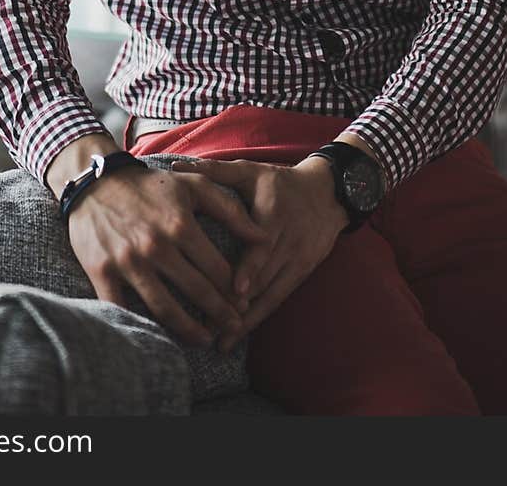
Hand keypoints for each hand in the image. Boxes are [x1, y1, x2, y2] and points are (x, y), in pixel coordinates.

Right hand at [65, 163, 268, 349]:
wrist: (96, 183)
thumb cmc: (150, 185)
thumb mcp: (194, 186)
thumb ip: (231, 211)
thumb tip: (264, 237)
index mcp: (180, 225)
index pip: (217, 269)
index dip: (235, 291)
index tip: (245, 304)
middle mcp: (156, 247)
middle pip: (196, 292)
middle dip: (220, 315)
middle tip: (234, 329)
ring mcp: (128, 262)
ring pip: (165, 308)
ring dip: (189, 330)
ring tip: (206, 340)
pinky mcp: (102, 272)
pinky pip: (122, 309)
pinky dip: (139, 327)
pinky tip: (156, 338)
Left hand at [169, 155, 349, 351]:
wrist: (328, 194)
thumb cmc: (280, 182)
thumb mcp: (251, 172)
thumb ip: (215, 172)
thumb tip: (177, 167)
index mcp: (274, 215)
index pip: (262, 246)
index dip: (249, 269)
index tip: (234, 291)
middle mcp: (289, 241)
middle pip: (264, 276)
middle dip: (239, 303)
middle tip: (210, 323)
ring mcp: (298, 260)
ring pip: (271, 293)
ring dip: (247, 319)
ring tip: (221, 340)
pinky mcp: (302, 273)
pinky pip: (279, 299)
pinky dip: (259, 317)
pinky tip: (240, 334)